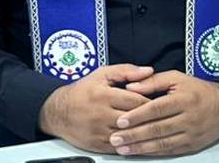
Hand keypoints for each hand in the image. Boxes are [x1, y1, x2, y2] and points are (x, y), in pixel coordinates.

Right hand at [38, 64, 154, 152]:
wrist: (58, 112)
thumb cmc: (81, 92)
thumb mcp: (101, 74)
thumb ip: (126, 71)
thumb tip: (148, 70)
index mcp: (103, 95)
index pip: (137, 100)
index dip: (151, 101)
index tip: (159, 101)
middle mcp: (101, 114)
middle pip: (135, 118)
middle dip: (150, 117)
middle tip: (160, 115)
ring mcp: (100, 131)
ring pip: (130, 134)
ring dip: (143, 132)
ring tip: (153, 127)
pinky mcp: (98, 145)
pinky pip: (121, 147)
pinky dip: (132, 143)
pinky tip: (139, 139)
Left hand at [107, 70, 218, 156]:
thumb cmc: (196, 89)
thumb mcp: (176, 78)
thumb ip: (152, 81)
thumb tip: (129, 87)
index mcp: (183, 99)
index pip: (156, 109)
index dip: (137, 116)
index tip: (120, 121)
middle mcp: (188, 118)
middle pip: (157, 129)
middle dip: (134, 135)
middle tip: (115, 139)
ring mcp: (191, 134)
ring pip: (162, 143)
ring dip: (141, 148)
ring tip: (122, 149)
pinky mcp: (192, 145)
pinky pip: (170, 151)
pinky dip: (153, 152)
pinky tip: (139, 152)